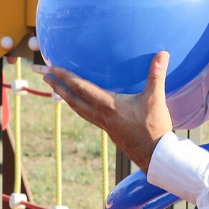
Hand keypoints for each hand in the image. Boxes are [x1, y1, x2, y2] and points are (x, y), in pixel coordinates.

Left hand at [44, 52, 172, 173]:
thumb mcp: (156, 98)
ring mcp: (103, 124)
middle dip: (58, 87)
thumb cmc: (154, 127)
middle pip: (73, 100)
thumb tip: (163, 54)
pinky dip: (80, 107)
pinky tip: (82, 105)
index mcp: (109, 105)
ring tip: (58, 90)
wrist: (154, 155)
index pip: (82, 88)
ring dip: (66, 98)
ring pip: (79, 109)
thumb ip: (157, 75)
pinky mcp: (108, 131)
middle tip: (45, 77)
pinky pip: (88, 116)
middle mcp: (101, 115)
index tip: (53, 68)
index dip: (66, 77)